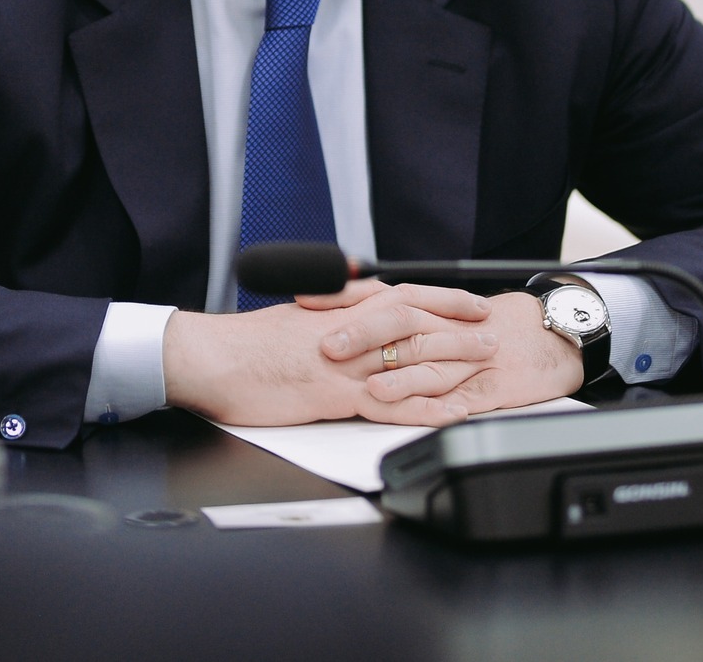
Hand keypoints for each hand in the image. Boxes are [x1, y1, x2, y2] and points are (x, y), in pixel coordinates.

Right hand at [163, 280, 499, 427]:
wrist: (209, 359)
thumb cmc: (245, 343)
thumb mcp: (293, 315)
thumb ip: (329, 307)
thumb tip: (354, 292)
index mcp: (338, 310)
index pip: (401, 295)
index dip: (441, 297)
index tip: (470, 301)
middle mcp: (347, 332)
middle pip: (415, 321)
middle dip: (458, 324)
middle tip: (492, 329)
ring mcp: (343, 363)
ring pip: (409, 355)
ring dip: (452, 358)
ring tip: (485, 362)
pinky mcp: (333, 395)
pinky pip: (389, 401)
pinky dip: (424, 406)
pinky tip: (450, 410)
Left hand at [321, 290, 582, 414]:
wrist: (555, 334)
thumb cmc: (496, 328)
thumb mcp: (448, 316)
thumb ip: (401, 321)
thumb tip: (347, 320)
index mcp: (432, 309)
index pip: (381, 295)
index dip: (343, 298)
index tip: (305, 300)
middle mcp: (446, 328)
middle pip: (400, 324)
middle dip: (362, 334)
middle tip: (327, 345)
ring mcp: (469, 358)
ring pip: (428, 363)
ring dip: (395, 375)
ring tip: (363, 386)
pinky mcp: (491, 388)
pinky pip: (461, 398)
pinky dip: (438, 405)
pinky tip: (421, 413)